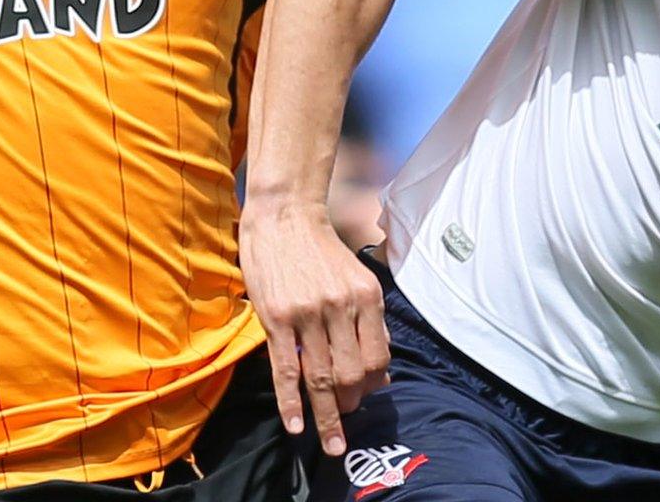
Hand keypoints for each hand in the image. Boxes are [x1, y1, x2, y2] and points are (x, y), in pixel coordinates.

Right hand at [239, 202, 388, 456]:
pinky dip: (292, 404)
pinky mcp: (278, 320)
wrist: (285, 216)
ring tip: (330, 444)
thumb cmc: (321, 251)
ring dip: (327, 417)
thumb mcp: (357, 280)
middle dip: (350, 406)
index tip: (363, 401)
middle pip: (352, 374)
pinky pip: (287, 371)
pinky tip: (296, 427)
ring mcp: (309, 314)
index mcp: (367, 298)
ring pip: (321, 378)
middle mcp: (342, 307)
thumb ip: (370, 324)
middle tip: (344, 427)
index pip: (377, 358)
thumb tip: (382, 374)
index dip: (371, 386)